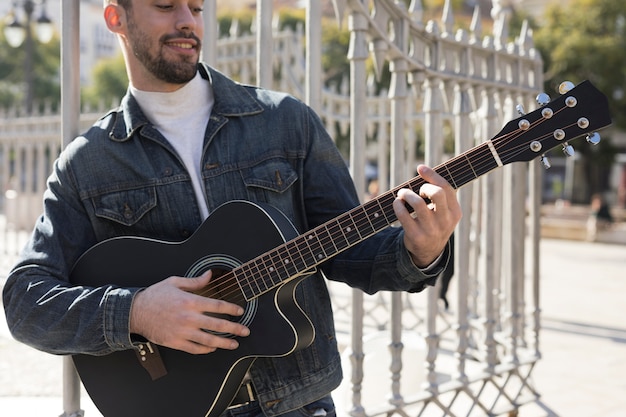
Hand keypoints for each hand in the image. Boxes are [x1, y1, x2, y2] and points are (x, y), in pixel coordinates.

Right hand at [130, 270, 249, 354]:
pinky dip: (206, 349)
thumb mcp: (174, 282)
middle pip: (217, 325)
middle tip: (245, 331)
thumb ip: (195, 281)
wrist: (135, 312)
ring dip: (224, 343)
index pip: (217, 306)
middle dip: (234, 329)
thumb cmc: (155, 296)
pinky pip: (195, 349)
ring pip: (208, 340)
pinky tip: (213, 348)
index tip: (240, 311)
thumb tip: (209, 274)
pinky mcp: (175, 342)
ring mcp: (182, 332)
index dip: (231, 309)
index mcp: (190, 301)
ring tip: (234, 344)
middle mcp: (188, 318)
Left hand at [393, 165, 460, 267]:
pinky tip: (397, 203)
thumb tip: (422, 169)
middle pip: (436, 193)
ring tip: (402, 194)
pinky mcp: (416, 236)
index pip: (446, 188)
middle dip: (423, 187)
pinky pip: (403, 215)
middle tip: (417, 191)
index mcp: (455, 213)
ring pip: (418, 203)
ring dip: (406, 194)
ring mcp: (431, 230)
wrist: (428, 251)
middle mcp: (445, 222)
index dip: (432, 175)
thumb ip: (439, 194)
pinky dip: (397, 205)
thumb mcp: (443, 212)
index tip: (420, 167)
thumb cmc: (434, 223)